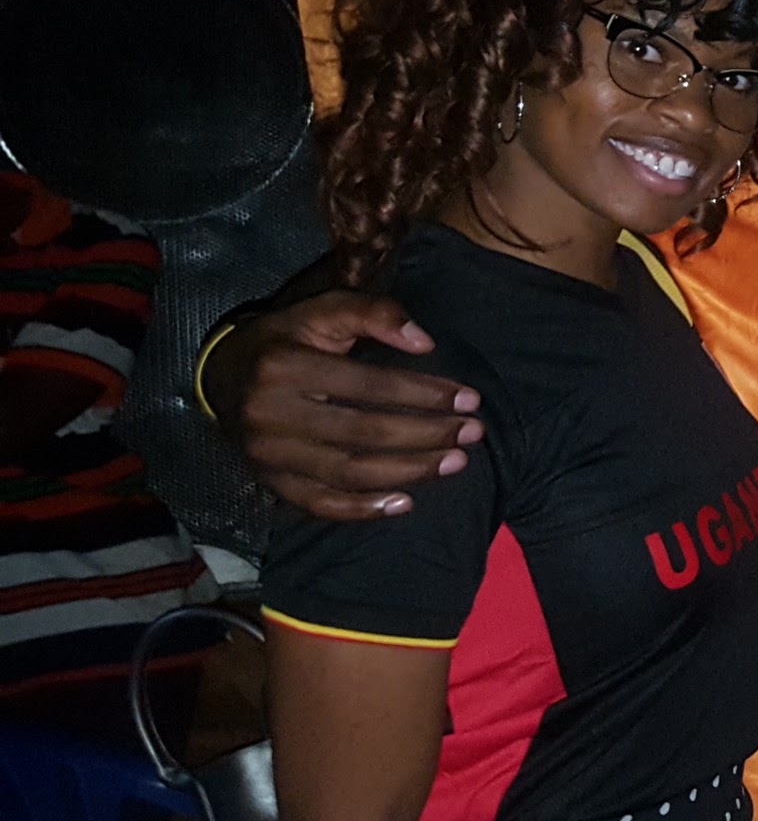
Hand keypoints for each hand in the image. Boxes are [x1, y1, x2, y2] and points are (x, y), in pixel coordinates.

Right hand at [220, 293, 482, 520]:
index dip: (424, 393)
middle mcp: (270, 414)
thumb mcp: (321, 311)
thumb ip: (373, 313)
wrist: (222, 377)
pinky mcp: (269, 481)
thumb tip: (425, 342)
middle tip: (473, 434)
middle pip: (363, 433)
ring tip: (454, 463)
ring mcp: (268, 454)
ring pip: (347, 472)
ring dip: (408, 472)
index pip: (368, 385)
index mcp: (284, 366)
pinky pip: (319, 504)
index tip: (470, 399)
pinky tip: (405, 503)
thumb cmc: (285, 340)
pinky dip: (363, 509)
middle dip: (426, 435)